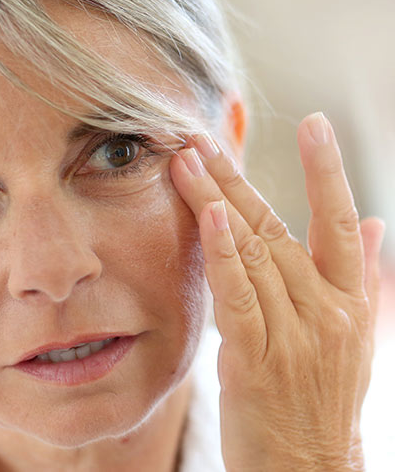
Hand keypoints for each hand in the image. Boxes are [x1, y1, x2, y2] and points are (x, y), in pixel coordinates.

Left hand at [169, 113, 385, 470]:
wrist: (310, 467)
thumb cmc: (322, 397)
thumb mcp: (355, 336)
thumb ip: (360, 275)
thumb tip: (372, 223)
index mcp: (348, 299)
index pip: (337, 220)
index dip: (327, 170)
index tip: (315, 124)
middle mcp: (325, 309)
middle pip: (275, 226)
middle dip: (236, 177)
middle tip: (203, 138)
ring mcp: (293, 334)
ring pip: (251, 252)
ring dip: (217, 200)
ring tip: (187, 162)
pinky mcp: (257, 359)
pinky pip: (239, 296)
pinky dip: (224, 254)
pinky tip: (210, 217)